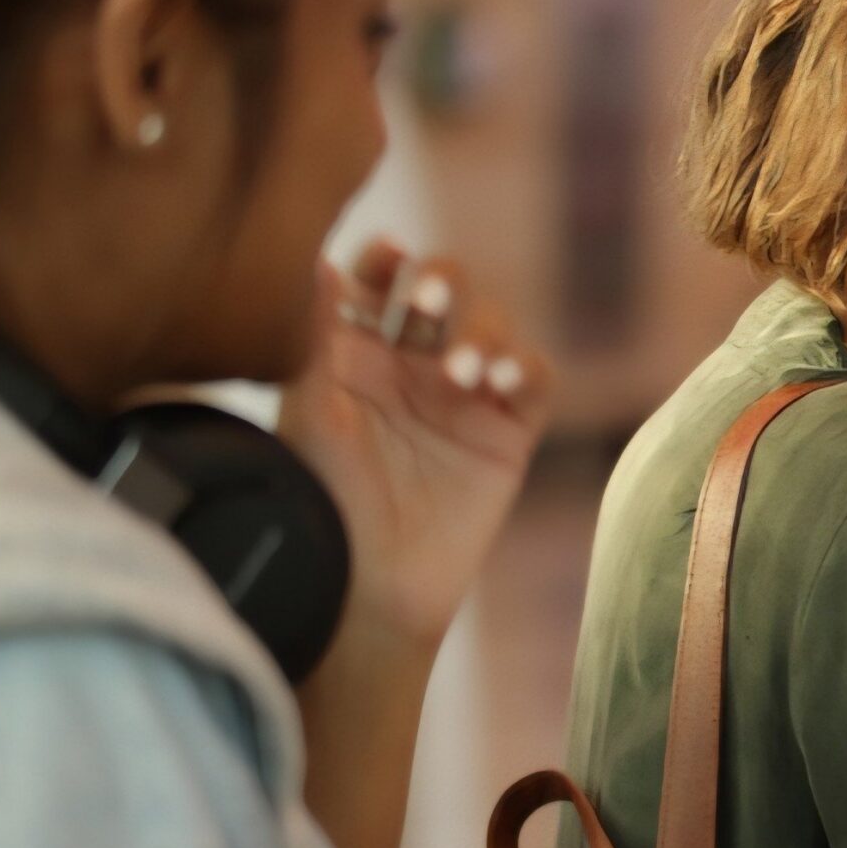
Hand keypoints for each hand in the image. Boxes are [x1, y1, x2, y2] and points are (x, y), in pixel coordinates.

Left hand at [277, 238, 553, 650]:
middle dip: (444, 281)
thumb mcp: (311, 414)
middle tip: (427, 297)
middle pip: (445, 289)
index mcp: (357, 353)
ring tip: (463, 370)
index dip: (386, 258)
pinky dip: (525, 367)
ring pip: (493, 326)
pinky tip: (501, 383)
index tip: (388, 256)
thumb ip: (316, 338)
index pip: (377, 282)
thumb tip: (315, 259)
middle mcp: (412, 364)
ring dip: (482, 332)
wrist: (370, 591)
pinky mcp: (509, 432)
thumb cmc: (323, 507)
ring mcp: (465, 396)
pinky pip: (535, 379)